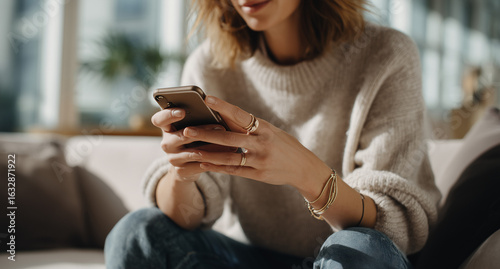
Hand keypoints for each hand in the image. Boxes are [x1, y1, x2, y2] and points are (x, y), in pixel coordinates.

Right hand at [151, 108, 226, 181]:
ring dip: (214, 147)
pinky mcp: (181, 171)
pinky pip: (200, 165)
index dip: (168, 115)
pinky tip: (227, 156)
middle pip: (180, 136)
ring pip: (194, 153)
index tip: (183, 111)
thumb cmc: (194, 140)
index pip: (159, 119)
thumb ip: (197, 118)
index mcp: (166, 128)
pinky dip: (215, 161)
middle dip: (203, 131)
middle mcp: (166, 143)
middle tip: (221, 127)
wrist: (188, 166)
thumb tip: (214, 106)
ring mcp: (172, 158)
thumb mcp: (192, 128)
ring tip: (231, 143)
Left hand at [182, 96, 331, 191]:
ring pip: (229, 157)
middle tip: (187, 130)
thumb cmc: (285, 146)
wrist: (304, 168)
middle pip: (230, 138)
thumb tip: (225, 116)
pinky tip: (203, 164)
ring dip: (208, 154)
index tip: (208, 99)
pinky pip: (234, 170)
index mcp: (265, 128)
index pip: (241, 115)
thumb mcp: (272, 132)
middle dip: (207, 134)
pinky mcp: (258, 174)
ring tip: (191, 150)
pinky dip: (217, 167)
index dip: (224, 107)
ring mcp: (260, 160)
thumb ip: (250, 127)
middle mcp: (262, 143)